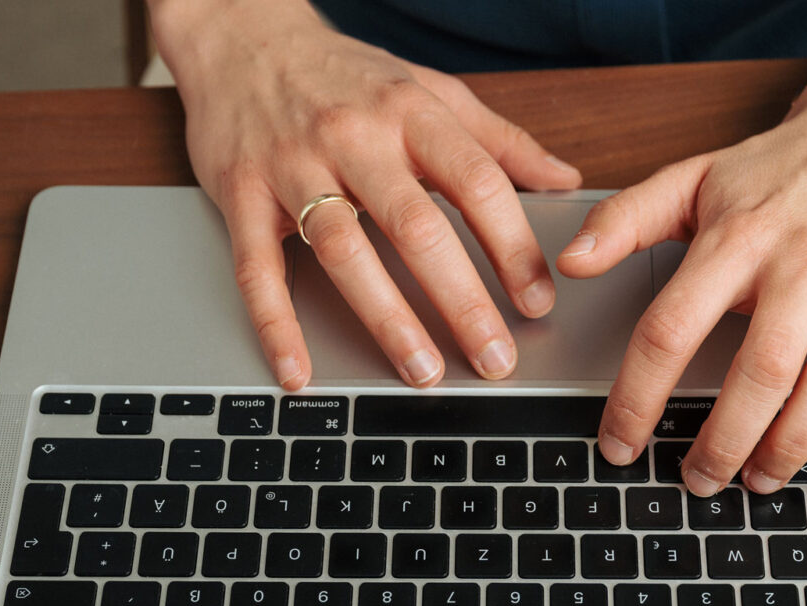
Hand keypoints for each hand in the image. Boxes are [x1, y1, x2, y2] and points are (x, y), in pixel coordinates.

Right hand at [149, 0, 580, 388]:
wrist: (242, 34)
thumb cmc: (343, 73)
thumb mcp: (429, 90)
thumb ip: (498, 141)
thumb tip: (565, 181)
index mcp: (410, 113)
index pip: (476, 184)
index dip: (512, 246)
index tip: (536, 301)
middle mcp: (354, 137)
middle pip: (417, 227)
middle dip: (463, 301)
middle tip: (495, 358)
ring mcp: (293, 166)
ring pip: (344, 250)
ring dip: (386, 319)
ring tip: (422, 371)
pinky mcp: (240, 194)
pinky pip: (258, 268)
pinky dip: (276, 325)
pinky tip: (298, 370)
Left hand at [557, 57, 806, 494]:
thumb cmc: (780, 166)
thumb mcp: (694, 177)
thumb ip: (626, 218)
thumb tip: (569, 261)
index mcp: (741, 236)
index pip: (673, 328)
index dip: (638, 397)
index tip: (620, 445)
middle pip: (761, 369)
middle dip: (723, 441)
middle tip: (697, 481)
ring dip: (793, 445)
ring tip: (759, 480)